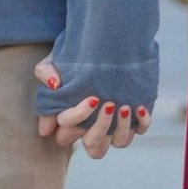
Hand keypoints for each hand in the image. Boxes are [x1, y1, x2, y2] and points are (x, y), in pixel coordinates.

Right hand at [33, 58, 150, 158]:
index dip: (77, 118)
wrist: (102, 43)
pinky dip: (141, 122)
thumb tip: (54, 85)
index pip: (66, 133)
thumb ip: (45, 71)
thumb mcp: (54, 60)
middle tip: (107, 104)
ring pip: (117, 143)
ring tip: (124, 106)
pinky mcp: (132, 118)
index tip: (92, 98)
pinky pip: (139, 130)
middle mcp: (90, 127)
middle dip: (100, 128)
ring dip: (121, 129)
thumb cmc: (73, 57)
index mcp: (69, 120)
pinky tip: (139, 106)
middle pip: (93, 145)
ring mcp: (113, 125)